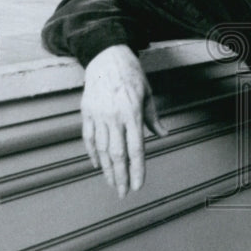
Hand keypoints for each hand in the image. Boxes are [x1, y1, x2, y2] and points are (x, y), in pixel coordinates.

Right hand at [81, 44, 167, 197]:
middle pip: (117, 154)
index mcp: (132, 112)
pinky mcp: (87, 112)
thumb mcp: (148, 94)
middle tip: (122, 194)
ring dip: (107, 169)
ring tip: (112, 183)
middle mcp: (114, 116)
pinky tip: (98, 164)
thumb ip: (153, 117)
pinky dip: (93, 153)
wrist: (106, 56)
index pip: (136, 148)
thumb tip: (163, 135)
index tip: (137, 186)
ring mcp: (98, 115)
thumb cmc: (131, 74)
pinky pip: (89, 138)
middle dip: (120, 177)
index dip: (137, 170)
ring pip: (102, 149)